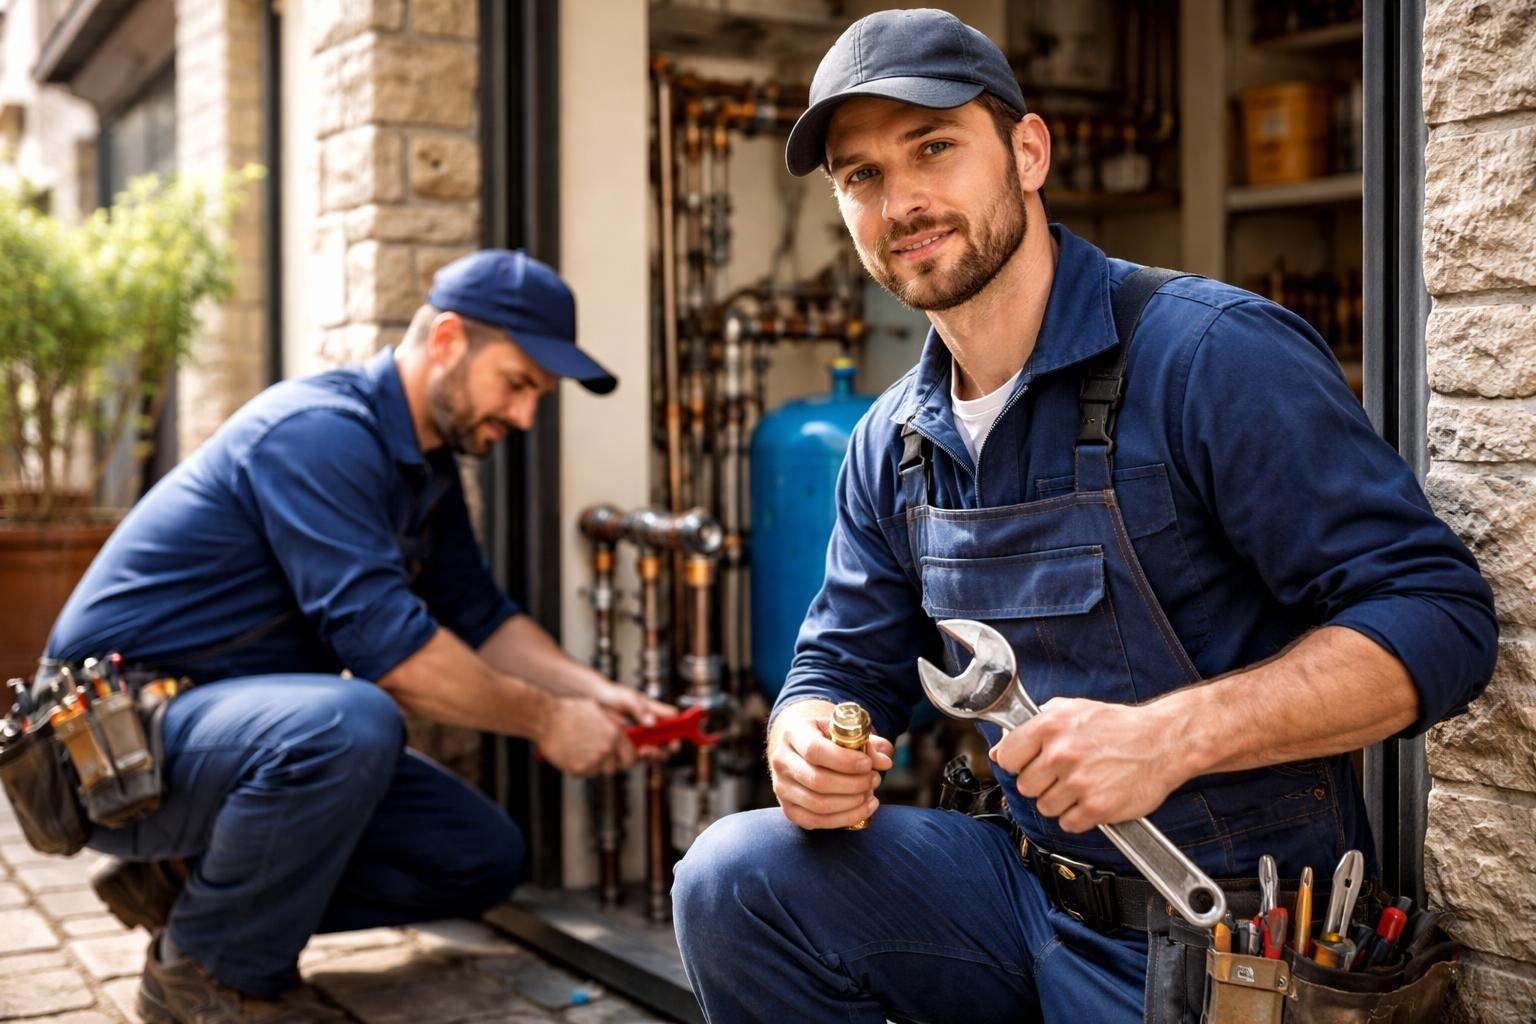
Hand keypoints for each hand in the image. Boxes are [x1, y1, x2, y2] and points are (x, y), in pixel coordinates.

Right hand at [538, 696, 634, 777]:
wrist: (546, 719)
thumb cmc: (569, 712)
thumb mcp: (598, 709)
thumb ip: (615, 721)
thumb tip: (624, 727)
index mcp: (614, 734)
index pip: (631, 756)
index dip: (627, 757)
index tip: (622, 757)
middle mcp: (606, 749)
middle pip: (616, 767)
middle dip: (610, 763)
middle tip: (599, 755)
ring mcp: (592, 761)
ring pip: (598, 771)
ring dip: (593, 764)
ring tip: (581, 750)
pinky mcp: (577, 769)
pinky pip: (583, 773)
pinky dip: (578, 766)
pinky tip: (572, 753)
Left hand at [592, 683, 675, 762]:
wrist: (593, 700)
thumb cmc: (612, 694)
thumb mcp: (627, 698)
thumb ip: (640, 709)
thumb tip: (652, 723)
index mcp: (655, 710)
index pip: (675, 720)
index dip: (680, 731)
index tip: (674, 740)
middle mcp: (651, 724)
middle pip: (669, 740)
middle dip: (665, 748)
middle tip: (655, 749)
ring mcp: (642, 735)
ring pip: (656, 750)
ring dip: (652, 754)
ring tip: (642, 751)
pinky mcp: (631, 744)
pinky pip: (640, 754)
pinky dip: (639, 756)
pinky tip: (633, 752)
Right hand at [767, 700, 893, 829]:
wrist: (802, 748)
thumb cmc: (829, 738)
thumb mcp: (846, 731)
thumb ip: (868, 743)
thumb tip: (884, 761)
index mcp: (793, 733)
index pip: (814, 750)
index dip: (844, 761)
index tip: (868, 764)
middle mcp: (781, 761)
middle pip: (818, 781)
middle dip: (854, 784)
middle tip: (875, 779)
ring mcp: (782, 788)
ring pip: (818, 805)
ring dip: (852, 803)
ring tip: (871, 793)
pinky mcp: (789, 810)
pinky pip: (817, 822)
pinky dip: (845, 818)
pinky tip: (864, 808)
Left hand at [990, 697, 1185, 832]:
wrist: (1162, 741)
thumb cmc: (1119, 726)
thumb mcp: (1071, 710)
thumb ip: (1032, 726)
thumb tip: (1001, 750)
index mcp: (1050, 727)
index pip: (1007, 758)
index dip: (1018, 763)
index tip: (1029, 764)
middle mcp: (1060, 754)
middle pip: (1025, 786)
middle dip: (1041, 783)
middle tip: (1064, 773)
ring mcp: (1078, 782)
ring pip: (1045, 807)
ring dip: (1061, 800)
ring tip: (1082, 783)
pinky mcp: (1096, 808)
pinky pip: (1068, 823)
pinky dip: (1078, 816)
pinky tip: (1092, 798)